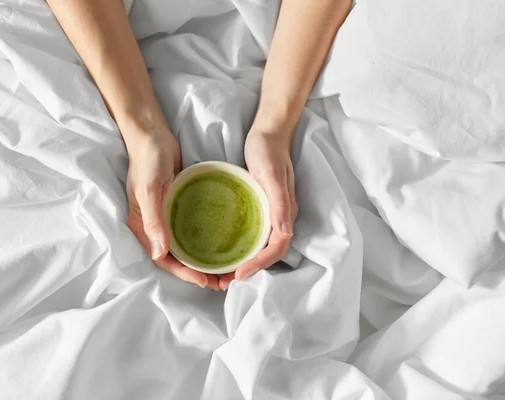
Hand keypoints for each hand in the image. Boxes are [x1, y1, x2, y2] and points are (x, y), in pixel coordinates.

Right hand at [125, 126, 219, 289]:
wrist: (152, 135)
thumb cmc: (148, 160)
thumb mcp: (149, 190)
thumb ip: (153, 221)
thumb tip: (161, 254)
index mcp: (141, 228)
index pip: (163, 260)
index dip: (184, 273)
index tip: (205, 281)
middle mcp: (153, 227)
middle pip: (175, 258)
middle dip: (196, 272)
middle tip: (221, 282)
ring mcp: (165, 217)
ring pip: (183, 247)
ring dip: (201, 260)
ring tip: (224, 269)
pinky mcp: (176, 207)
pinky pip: (189, 231)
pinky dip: (202, 241)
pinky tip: (220, 245)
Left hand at [218, 131, 297, 289]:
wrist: (268, 133)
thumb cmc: (269, 151)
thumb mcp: (271, 174)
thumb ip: (279, 202)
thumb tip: (284, 232)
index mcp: (285, 213)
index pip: (275, 249)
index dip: (258, 264)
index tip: (237, 275)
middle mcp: (279, 218)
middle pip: (265, 254)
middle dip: (246, 270)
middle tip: (221, 282)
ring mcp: (270, 213)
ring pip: (258, 247)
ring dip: (241, 263)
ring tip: (219, 274)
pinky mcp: (259, 207)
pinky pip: (251, 235)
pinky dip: (239, 248)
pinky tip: (222, 250)